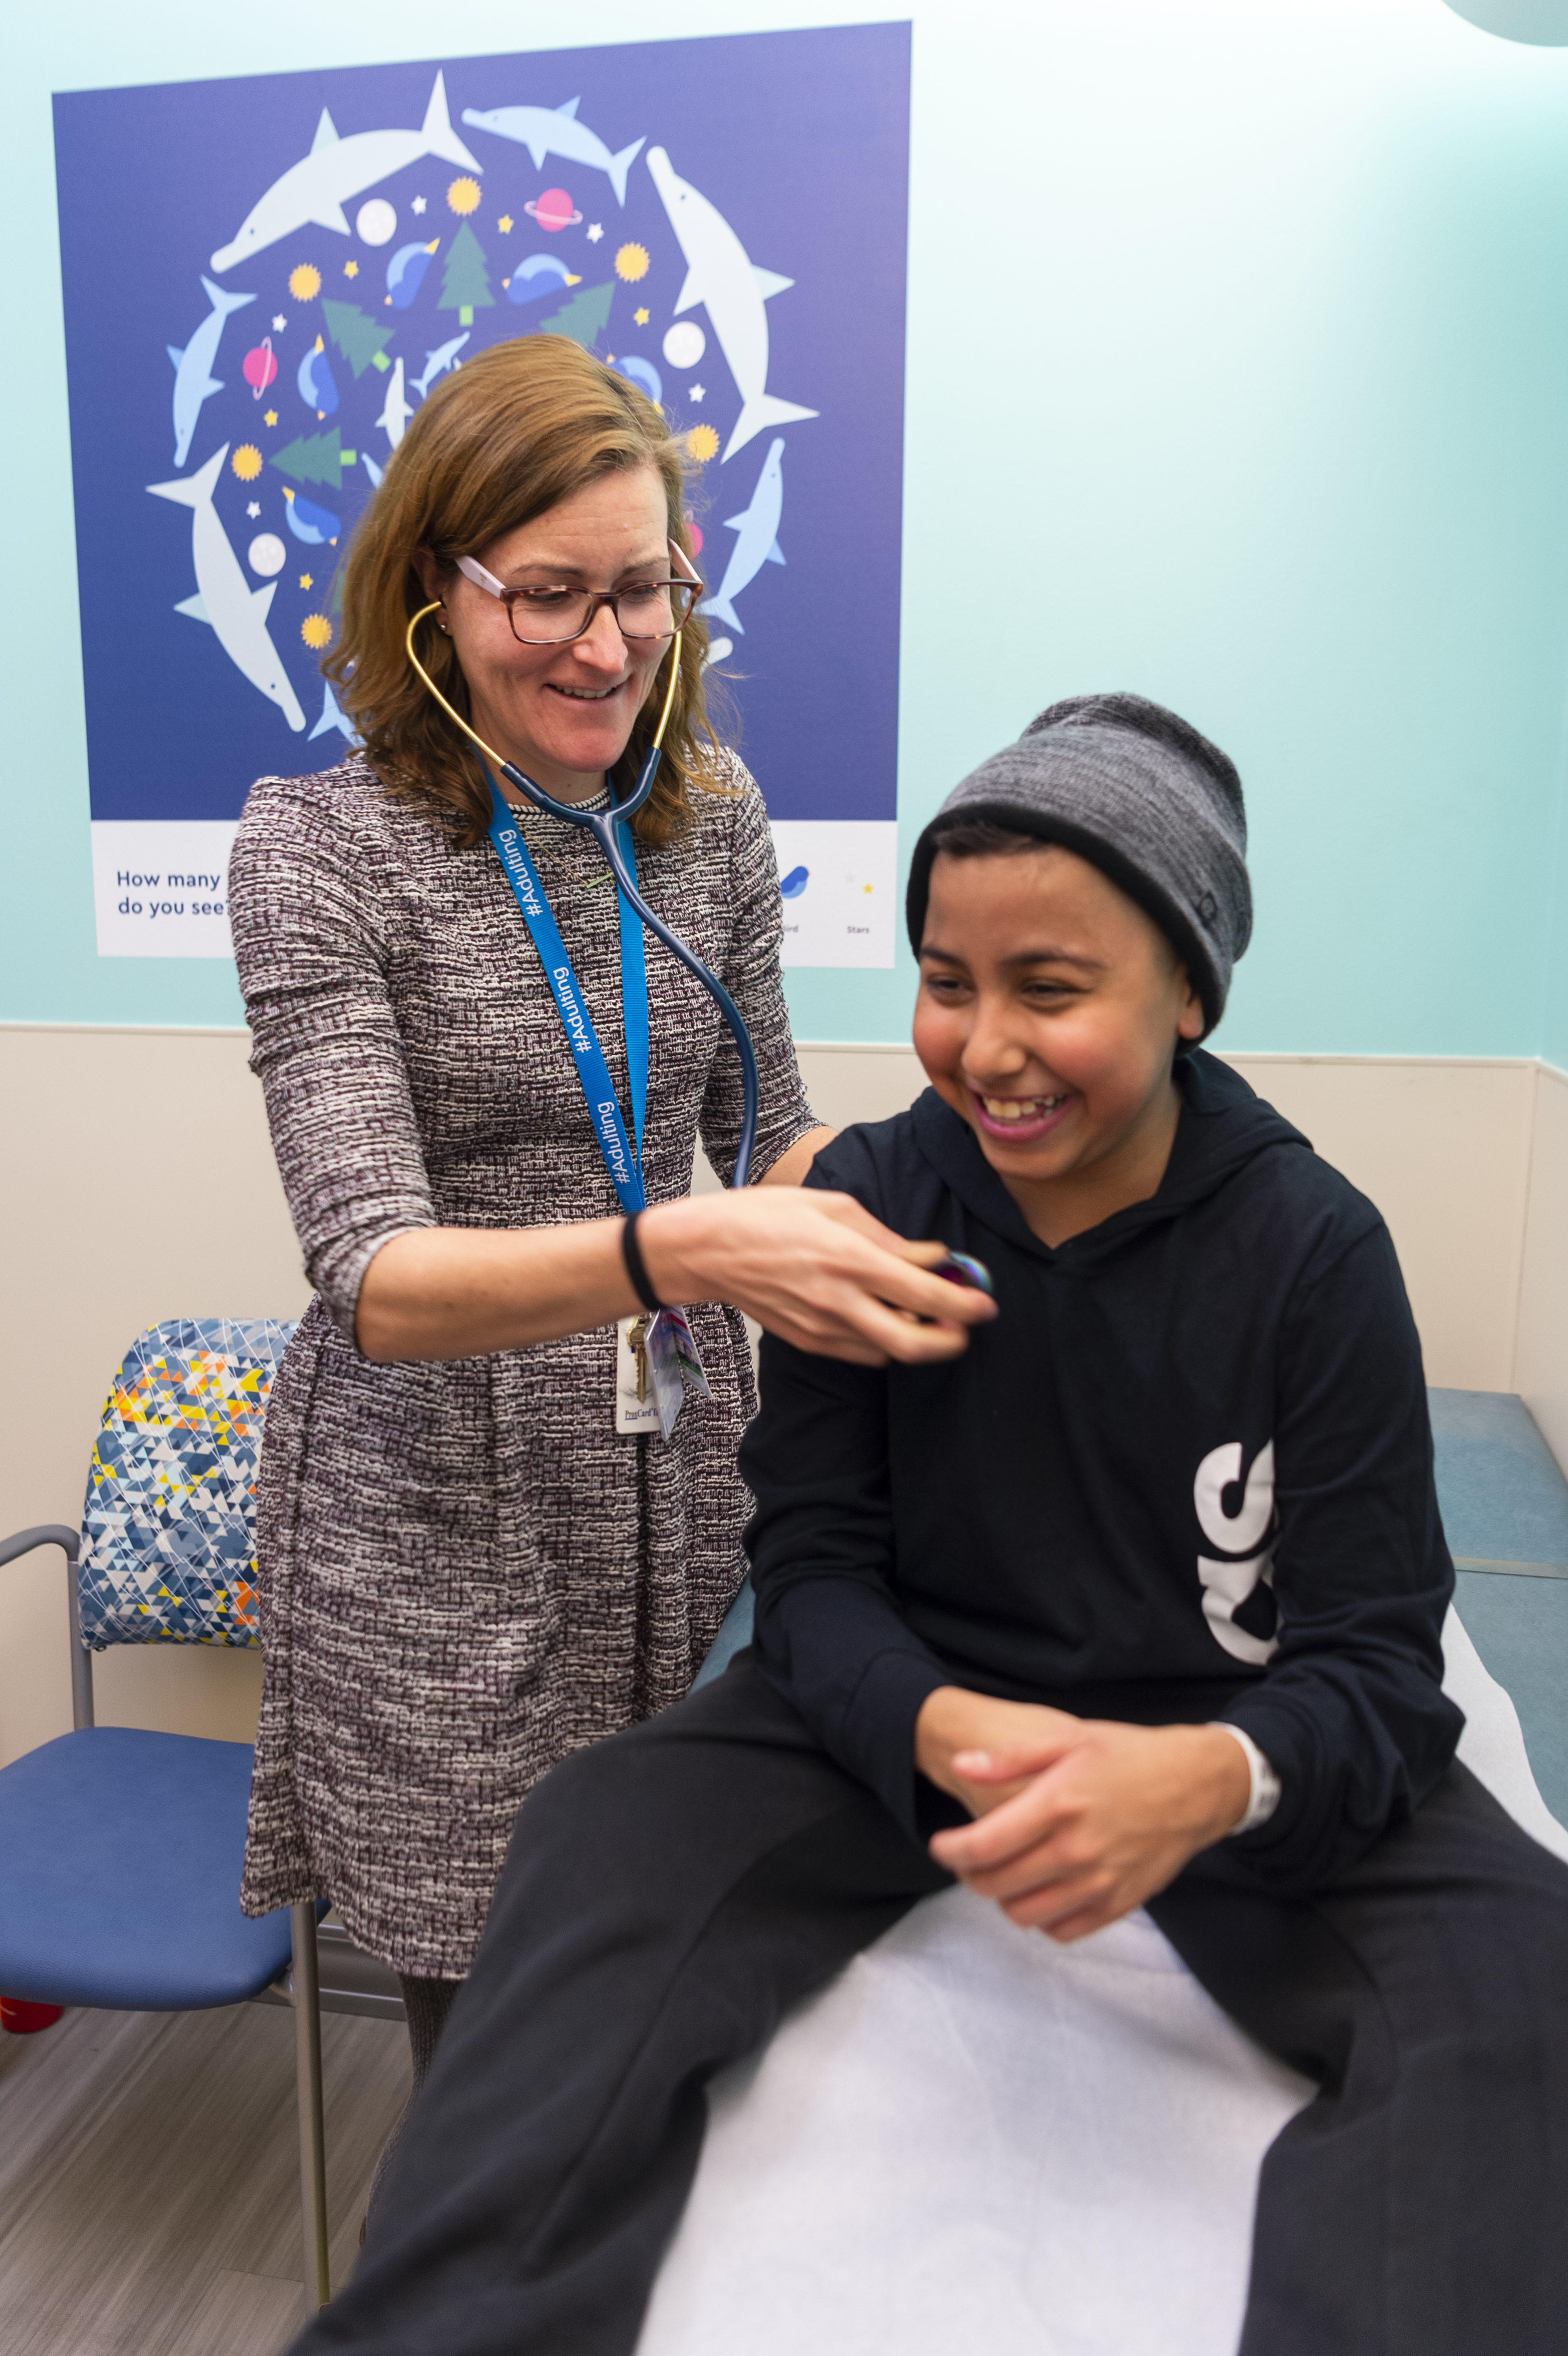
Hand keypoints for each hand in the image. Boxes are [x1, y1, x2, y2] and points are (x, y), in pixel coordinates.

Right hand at [637, 1189, 997, 1365]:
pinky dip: (883, 1341)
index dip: (965, 1303)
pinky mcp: (809, 1342)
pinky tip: (883, 1317)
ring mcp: (822, 1328)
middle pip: (914, 1344)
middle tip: (964, 1325)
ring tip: (924, 1316)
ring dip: (916, 1339)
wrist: (708, 1251)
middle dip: (952, 1341)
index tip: (984, 1302)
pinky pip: (861, 1353)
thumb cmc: (766, 1218)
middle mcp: (839, 1300)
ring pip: (890, 1352)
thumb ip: (888, 1237)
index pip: (925, 1294)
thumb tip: (932, 1255)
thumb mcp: (834, 1207)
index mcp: (850, 1259)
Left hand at [915, 1688, 1249, 1943]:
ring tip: (1002, 1876)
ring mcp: (1100, 1882)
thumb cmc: (1129, 1756)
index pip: (985, 1846)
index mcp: (1059, 1803)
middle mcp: (1077, 1849)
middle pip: (998, 1885)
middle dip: (970, 1875)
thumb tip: (961, 1766)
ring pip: (1026, 1914)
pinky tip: (1040, 1892)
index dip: (951, 1851)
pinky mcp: (1120, 1903)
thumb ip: (1010, 1756)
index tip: (940, 1845)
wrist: (1195, 1786)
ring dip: (1003, 1900)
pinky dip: (1042, 1919)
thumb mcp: (1069, 1738)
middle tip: (967, 1860)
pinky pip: (1064, 1930)